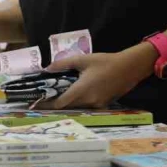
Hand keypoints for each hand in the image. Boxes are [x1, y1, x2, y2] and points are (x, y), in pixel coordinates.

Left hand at [40, 44, 156, 109]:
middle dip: (55, 103)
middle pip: (67, 106)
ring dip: (67, 103)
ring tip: (55, 96)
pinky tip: (73, 94)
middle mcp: (88, 101)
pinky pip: (86, 106)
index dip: (47, 104)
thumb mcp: (82, 60)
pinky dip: (78, 102)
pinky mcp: (103, 104)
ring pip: (77, 107)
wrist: (129, 68)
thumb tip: (47, 68)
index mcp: (81, 90)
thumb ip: (63, 64)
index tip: (36, 103)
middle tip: (43, 98)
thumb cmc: (105, 62)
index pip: (60, 103)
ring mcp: (97, 104)